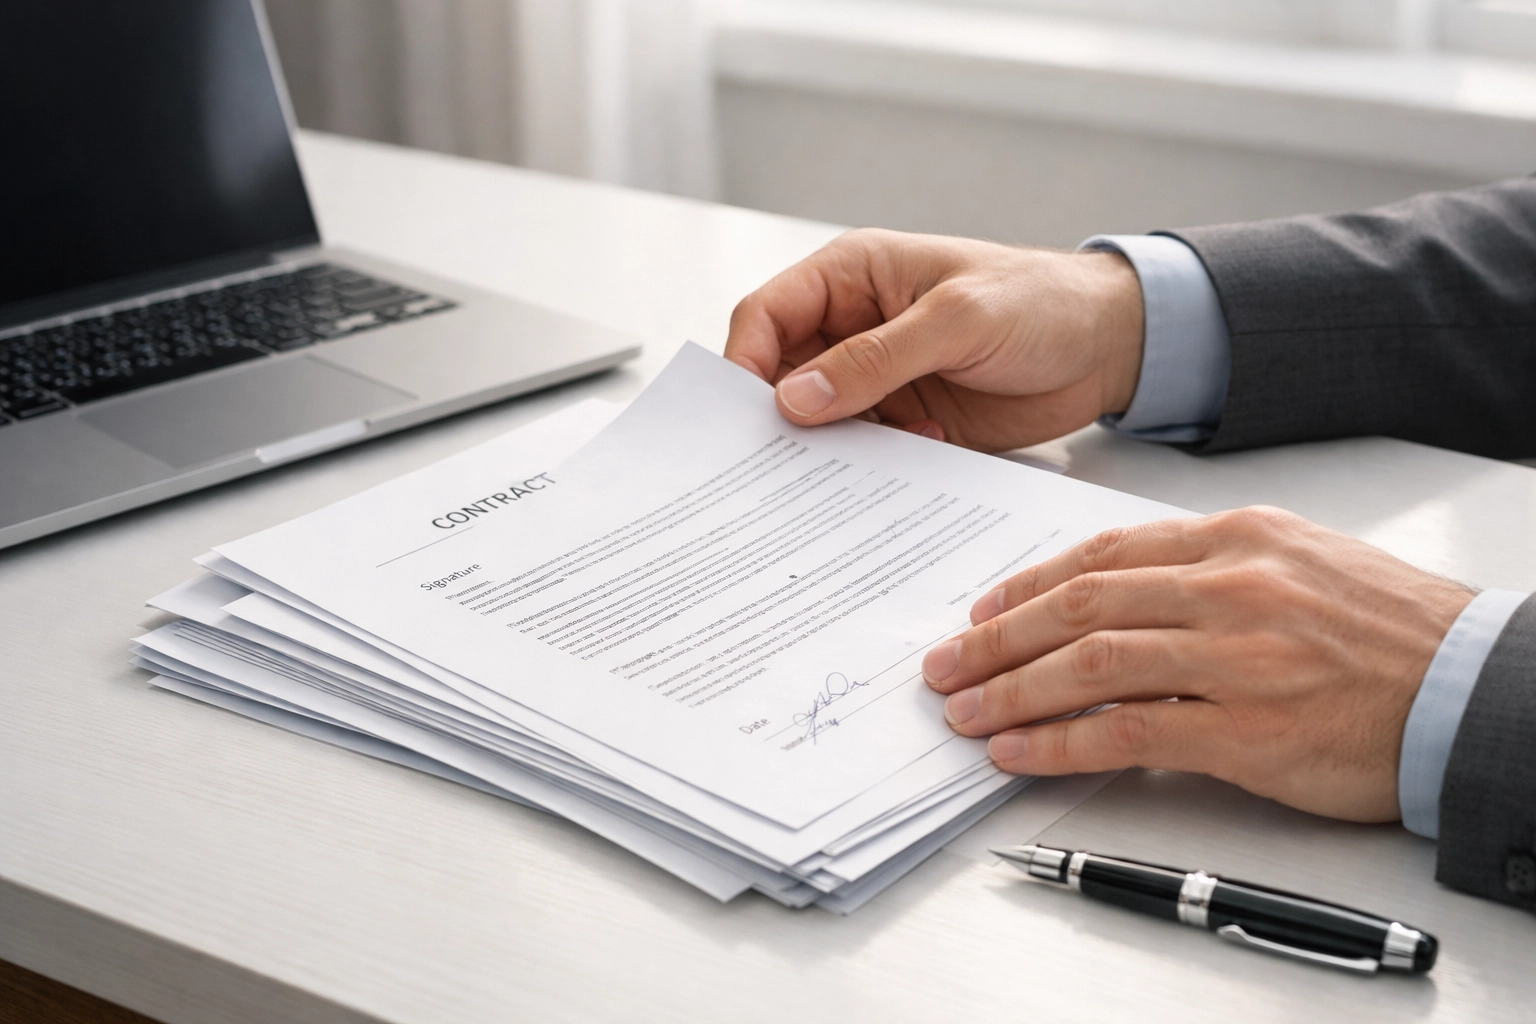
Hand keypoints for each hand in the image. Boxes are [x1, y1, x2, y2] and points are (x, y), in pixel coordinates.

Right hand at [724, 228, 1143, 450]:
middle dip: (777, 417)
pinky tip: (900, 465)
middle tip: (774, 462)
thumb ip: (876, 359)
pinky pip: (862, 450)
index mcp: (852, 277)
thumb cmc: (1041, 301)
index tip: (740, 416)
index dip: (745, 362)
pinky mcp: (905, 419)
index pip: (767, 316)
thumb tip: (796, 397)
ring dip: (826, 449)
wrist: (1110, 346)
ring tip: (841, 473)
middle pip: (781, 375)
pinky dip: (867, 467)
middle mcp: (854, 327)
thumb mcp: (957, 320)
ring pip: (818, 420)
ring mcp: (878, 377)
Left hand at [920, 507, 1474, 820]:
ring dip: (1010, 691)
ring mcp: (1235, 657)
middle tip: (945, 663)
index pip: (1101, 553)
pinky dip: (1059, 743)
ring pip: (1088, 665)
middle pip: (1078, 605)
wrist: (1473, 687)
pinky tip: (1020, 751)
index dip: (1027, 585)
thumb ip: (1205, 570)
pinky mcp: (1246, 730)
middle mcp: (1227, 586)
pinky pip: (1127, 733)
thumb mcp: (1295, 563)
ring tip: (965, 711)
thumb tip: (1113, 595)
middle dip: (995, 638)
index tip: (983, 610)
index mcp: (1234, 539)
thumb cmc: (1387, 631)